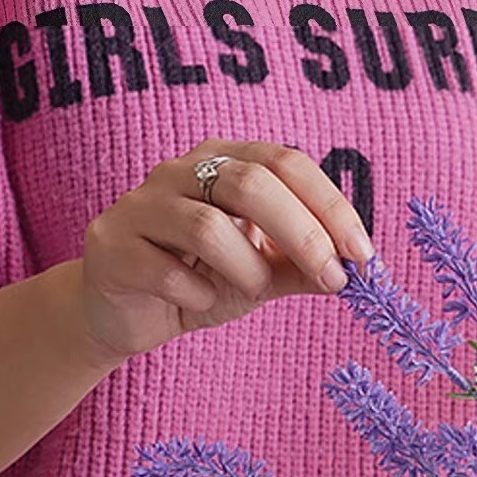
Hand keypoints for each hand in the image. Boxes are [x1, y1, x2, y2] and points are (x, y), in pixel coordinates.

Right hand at [77, 139, 374, 363]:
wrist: (127, 314)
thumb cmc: (201, 280)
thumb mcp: (263, 274)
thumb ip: (304, 267)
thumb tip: (359, 270)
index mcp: (224, 163)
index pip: (285, 162)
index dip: (330, 206)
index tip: (363, 256)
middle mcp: (180, 172)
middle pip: (250, 183)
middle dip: (302, 234)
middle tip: (332, 279)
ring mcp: (141, 206)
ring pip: (207, 225)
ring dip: (248, 269)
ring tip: (253, 292)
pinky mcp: (113, 246)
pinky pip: (166, 270)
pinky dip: (196, 294)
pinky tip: (198, 302)